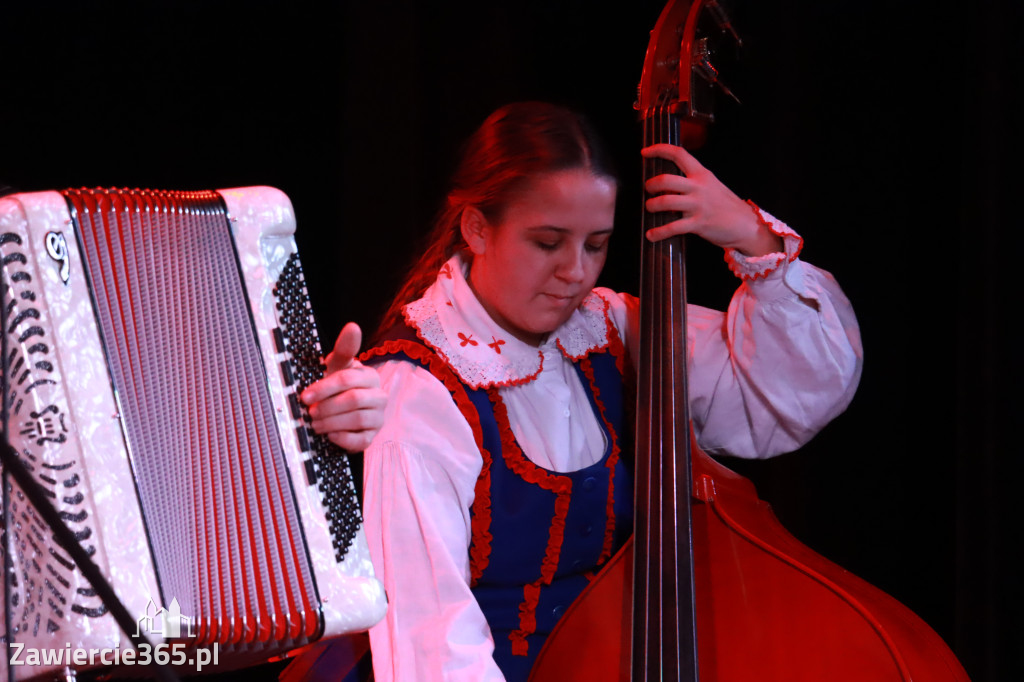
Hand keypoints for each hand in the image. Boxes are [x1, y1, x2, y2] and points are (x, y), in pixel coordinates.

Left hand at [300, 322, 385, 452]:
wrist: (342, 412)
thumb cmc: (337, 386)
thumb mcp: (337, 367)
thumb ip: (344, 349)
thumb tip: (353, 326)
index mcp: (370, 376)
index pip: (347, 379)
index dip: (324, 388)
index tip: (305, 396)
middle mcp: (379, 396)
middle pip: (353, 400)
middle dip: (327, 406)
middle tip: (310, 413)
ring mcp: (378, 417)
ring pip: (357, 420)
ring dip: (331, 422)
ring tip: (316, 424)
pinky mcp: (373, 436)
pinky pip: (361, 440)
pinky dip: (342, 438)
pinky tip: (330, 434)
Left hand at [641, 144, 781, 256]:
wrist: (746, 224)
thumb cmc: (726, 205)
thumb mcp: (711, 185)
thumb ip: (692, 182)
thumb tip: (667, 183)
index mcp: (702, 174)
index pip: (678, 154)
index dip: (659, 150)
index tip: (645, 152)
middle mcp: (699, 187)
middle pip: (666, 179)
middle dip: (651, 184)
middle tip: (648, 189)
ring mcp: (698, 205)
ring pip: (665, 202)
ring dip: (652, 205)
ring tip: (650, 208)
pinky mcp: (698, 224)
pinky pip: (672, 227)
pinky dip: (658, 232)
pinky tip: (651, 235)